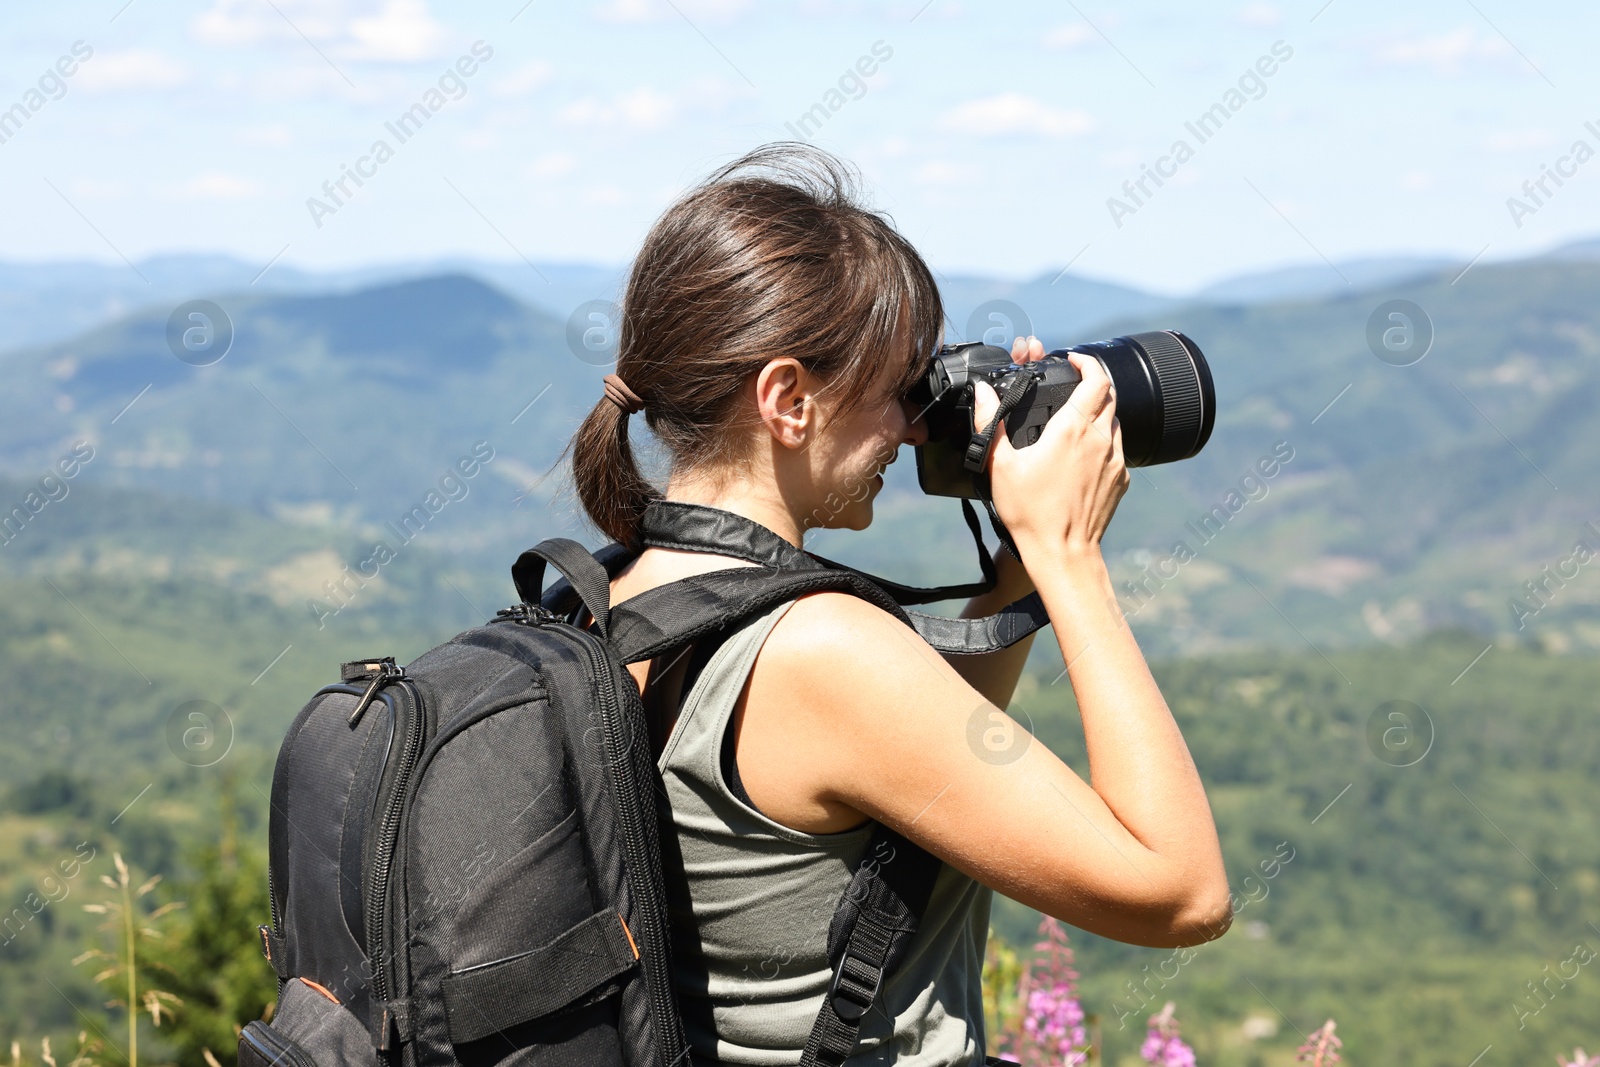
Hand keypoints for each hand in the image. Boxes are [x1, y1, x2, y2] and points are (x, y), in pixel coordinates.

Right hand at [971, 336, 1129, 560]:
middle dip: (1092, 383)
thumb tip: (982, 392)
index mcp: (1073, 429)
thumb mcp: (999, 465)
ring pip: (1115, 421)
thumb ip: (989, 422)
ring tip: (1073, 420)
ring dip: (1098, 412)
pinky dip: (1102, 440)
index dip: (1087, 362)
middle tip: (1071, 385)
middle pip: (1109, 395)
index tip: (1073, 359)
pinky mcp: (1121, 478)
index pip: (1096, 379)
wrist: (1063, 553)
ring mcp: (1115, 459)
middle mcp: (1100, 439)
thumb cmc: (1030, 512)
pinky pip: (1116, 448)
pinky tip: (1081, 454)